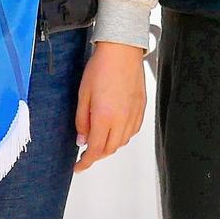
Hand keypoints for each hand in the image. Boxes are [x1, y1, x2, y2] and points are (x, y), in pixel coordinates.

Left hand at [73, 41, 146, 171]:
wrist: (121, 51)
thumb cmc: (101, 68)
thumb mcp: (83, 95)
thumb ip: (82, 121)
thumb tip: (82, 140)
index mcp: (105, 117)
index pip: (95, 150)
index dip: (86, 162)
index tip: (79, 167)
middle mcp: (122, 120)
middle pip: (110, 149)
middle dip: (96, 155)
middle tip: (85, 153)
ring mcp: (133, 115)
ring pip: (122, 142)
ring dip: (110, 146)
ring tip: (99, 139)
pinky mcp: (141, 108)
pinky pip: (132, 131)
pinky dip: (122, 136)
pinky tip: (115, 129)